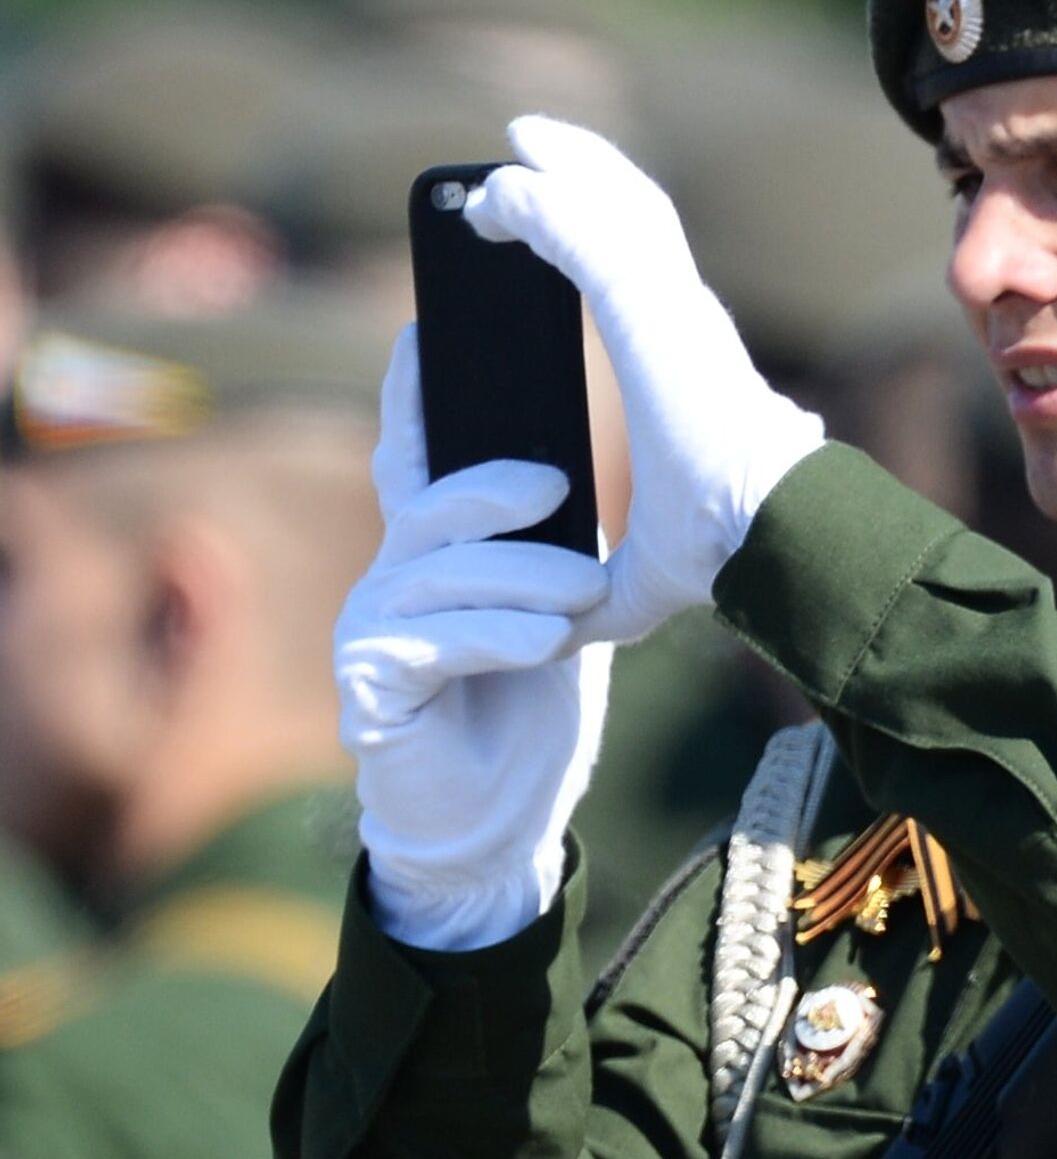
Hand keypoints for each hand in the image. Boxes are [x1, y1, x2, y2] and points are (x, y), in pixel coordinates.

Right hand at [335, 329, 613, 950]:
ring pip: (439, 573)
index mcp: (434, 556)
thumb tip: (568, 476)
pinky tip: (543, 643)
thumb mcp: (555, 614)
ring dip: (520, 580)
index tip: (428, 332)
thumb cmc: (531, 716)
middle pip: (430, 506)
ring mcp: (370, 633)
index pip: (416, 460)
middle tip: (562, 483)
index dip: (414, 398)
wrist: (503, 827)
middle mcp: (391, 581)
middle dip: (496, 491)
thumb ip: (550, 550)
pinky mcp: (370, 689)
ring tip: (583, 596)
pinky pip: (431, 642)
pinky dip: (495, 637)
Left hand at [464, 115, 823, 645]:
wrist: (763, 536)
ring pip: (613, 204)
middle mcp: (688, 320)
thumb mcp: (638, 572)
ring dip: (560, 169)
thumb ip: (598, 580)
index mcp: (691, 364)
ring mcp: (671, 306)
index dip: (605, 236)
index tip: (558, 222)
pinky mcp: (644, 306)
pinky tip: (496, 193)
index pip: (648, 276)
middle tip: (527, 155)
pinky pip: (578, 231)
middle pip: (633, 217)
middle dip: (583, 178)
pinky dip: (537, 203)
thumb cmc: (726, 551)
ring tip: (514, 144)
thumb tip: (562, 618)